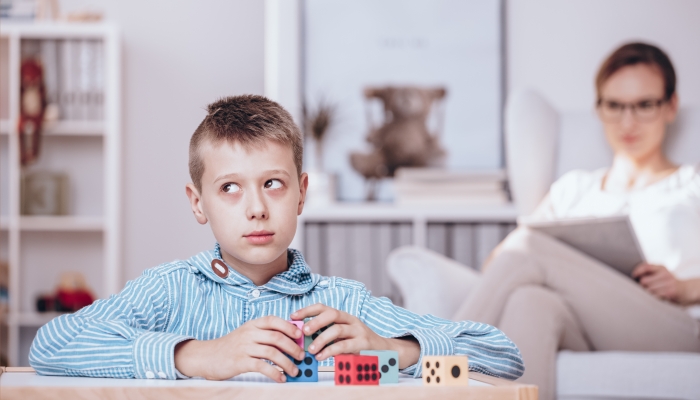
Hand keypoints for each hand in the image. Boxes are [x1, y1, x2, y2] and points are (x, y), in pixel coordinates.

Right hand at [174, 316, 304, 381]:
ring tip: (295, 371)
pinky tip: (281, 378)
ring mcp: (244, 347)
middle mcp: (249, 333)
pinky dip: (275, 373)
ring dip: (287, 363)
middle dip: (293, 348)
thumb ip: (265, 336)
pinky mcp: (240, 361)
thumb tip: (290, 342)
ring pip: (272, 352)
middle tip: (301, 357)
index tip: (300, 336)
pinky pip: (262, 366)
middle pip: (277, 337)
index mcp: (252, 324)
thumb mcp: (247, 335)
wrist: (207, 356)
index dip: (289, 327)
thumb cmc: (231, 347)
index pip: (274, 320)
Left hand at [291, 303, 419, 368]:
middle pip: (332, 314)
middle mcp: (351, 320)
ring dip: (321, 339)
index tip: (293, 316)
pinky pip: (344, 346)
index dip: (308, 310)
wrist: (384, 351)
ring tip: (310, 350)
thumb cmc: (358, 343)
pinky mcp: (363, 344)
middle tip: (304, 331)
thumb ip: (327, 333)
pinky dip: (330, 351)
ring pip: (337, 330)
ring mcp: (359, 331)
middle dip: (315, 321)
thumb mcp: (343, 335)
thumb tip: (303, 336)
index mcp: (344, 316)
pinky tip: (321, 357)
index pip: (324, 307)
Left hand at [632, 263, 685, 303]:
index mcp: (662, 268)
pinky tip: (659, 296)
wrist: (687, 291)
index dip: (637, 271)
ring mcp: (669, 283)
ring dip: (649, 293)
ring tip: (655, 293)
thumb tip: (635, 275)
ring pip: (648, 290)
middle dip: (643, 286)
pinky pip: (655, 296)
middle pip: (644, 281)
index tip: (634, 276)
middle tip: (647, 288)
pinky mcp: (670, 292)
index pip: (646, 266)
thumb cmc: (669, 283)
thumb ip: (650, 272)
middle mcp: (665, 274)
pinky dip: (655, 297)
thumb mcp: (661, 274)